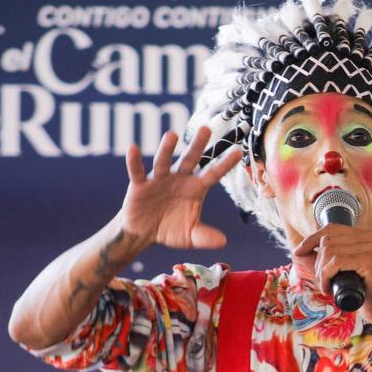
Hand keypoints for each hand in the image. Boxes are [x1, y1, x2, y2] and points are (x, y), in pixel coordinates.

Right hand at [120, 127, 243, 249]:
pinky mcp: (140, 185)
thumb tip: (223, 242)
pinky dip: (134, 161)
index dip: (224, 164)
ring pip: (164, 161)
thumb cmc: (171, 229)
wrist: (144, 233)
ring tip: (171, 135)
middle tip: (206, 129)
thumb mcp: (190, 236)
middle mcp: (179, 179)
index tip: (238, 151)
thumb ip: (205, 237)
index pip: (212, 174)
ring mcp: (159, 180)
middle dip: (197, 145)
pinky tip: (133, 148)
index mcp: (195, 189)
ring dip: (167, 149)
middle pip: (190, 160)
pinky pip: (137, 171)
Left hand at [292, 224, 371, 330]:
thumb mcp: (346, 269)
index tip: (298, 253)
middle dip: (317, 261)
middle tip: (321, 280)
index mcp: (367, 236)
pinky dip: (325, 276)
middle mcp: (371, 237)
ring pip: (330, 251)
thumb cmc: (365, 292)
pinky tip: (328, 289)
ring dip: (320, 272)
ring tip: (325, 286)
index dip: (311, 239)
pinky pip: (336, 262)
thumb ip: (330, 258)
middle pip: (328, 240)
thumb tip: (299, 251)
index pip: (332, 228)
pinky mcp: (371, 261)